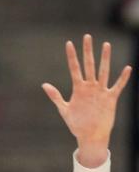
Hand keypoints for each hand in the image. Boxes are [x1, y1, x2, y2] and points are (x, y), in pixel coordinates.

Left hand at [42, 35, 130, 165]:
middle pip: (89, 65)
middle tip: (87, 36)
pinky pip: (117, 86)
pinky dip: (122, 78)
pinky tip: (127, 68)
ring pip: (103, 71)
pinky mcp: (110, 99)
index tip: (69, 43)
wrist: (90, 135)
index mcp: (78, 88)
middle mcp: (89, 87)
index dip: (71, 56)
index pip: (74, 68)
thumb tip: (44, 84)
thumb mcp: (64, 110)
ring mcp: (100, 91)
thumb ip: (55, 96)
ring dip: (105, 59)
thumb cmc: (76, 124)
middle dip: (88, 51)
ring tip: (106, 44)